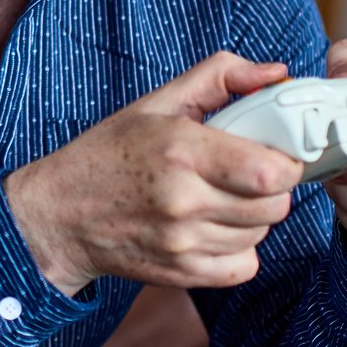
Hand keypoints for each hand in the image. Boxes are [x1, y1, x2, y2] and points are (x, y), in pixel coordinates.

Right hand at [5, 53, 304, 295]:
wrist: (60, 215)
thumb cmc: (109, 153)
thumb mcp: (157, 102)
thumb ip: (220, 77)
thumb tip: (276, 73)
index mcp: (180, 149)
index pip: (270, 171)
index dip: (285, 161)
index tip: (273, 152)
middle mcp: (183, 199)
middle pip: (275, 206)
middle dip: (270, 187)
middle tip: (246, 174)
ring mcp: (183, 242)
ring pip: (260, 234)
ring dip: (252, 217)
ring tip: (221, 198)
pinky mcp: (182, 273)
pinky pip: (244, 266)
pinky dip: (239, 249)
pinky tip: (213, 228)